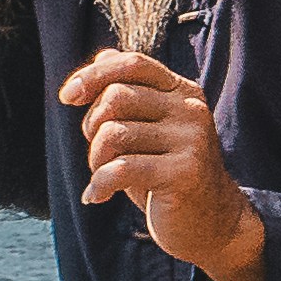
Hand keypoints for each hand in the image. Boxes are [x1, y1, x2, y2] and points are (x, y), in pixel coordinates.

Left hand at [56, 46, 268, 280]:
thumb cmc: (169, 173)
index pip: (132, 63)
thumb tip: (103, 56)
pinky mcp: (185, 173)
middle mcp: (191, 110)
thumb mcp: (149, 129)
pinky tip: (97, 196)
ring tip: (103, 177)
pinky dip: (99, 184)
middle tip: (100, 154)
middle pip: (116, 97)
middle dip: (92, 125)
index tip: (68, 96)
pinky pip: (120, 169)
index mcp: (183, 92)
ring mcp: (191, 140)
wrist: (212, 225)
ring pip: (113, 133)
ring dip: (95, 159)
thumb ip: (130, 92)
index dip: (93, 74)